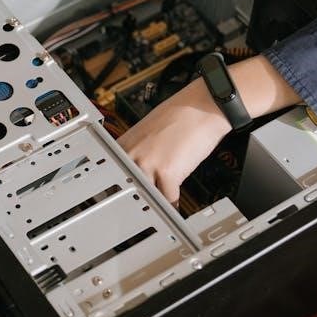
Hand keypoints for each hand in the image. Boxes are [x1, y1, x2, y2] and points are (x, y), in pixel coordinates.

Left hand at [118, 56, 300, 202]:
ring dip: (157, 202)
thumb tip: (136, 170)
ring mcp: (148, 164)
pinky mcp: (167, 173)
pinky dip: (174, 205)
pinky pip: (168, 198)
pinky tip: (176, 206)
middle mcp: (132, 154)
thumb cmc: (180, 116)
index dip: (123, 188)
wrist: (202, 107)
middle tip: (144, 209)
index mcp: (124, 144)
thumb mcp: (147, 132)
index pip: (115, 173)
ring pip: (148, 195)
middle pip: (130, 187)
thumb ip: (137, 151)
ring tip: (162, 207)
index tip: (123, 199)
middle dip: (140, 199)